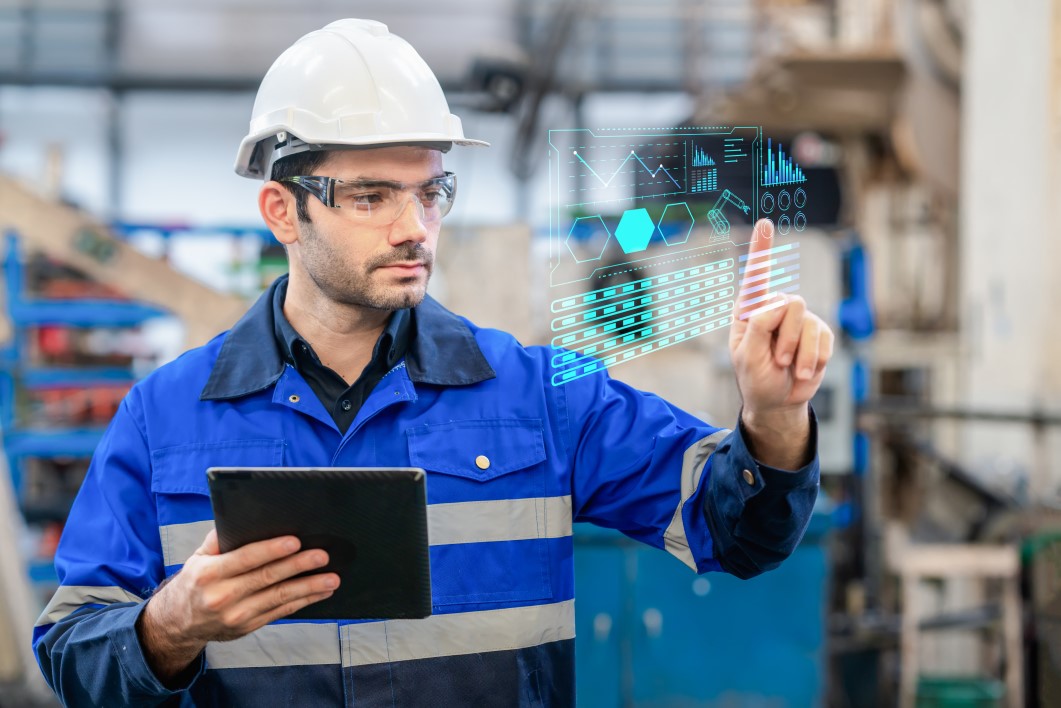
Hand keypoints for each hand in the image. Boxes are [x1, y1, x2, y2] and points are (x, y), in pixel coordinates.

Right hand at [138, 530, 338, 683]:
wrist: (179, 623)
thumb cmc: (195, 582)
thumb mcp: (198, 558)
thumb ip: (218, 539)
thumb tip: (241, 518)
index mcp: (210, 574)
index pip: (245, 559)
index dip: (271, 550)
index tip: (295, 541)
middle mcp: (223, 596)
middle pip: (267, 578)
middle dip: (298, 566)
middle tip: (322, 556)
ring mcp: (238, 615)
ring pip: (279, 598)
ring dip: (309, 587)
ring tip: (332, 578)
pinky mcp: (249, 626)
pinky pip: (281, 611)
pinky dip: (303, 601)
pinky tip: (320, 592)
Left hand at [729, 219, 833, 464]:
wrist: (779, 402)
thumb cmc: (756, 379)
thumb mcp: (748, 356)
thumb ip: (760, 326)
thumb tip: (781, 303)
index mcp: (750, 312)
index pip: (756, 277)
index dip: (762, 249)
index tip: (766, 222)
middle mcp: (775, 309)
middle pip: (788, 303)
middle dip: (785, 337)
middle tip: (777, 360)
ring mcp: (798, 320)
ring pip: (806, 321)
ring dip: (799, 352)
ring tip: (788, 367)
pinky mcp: (818, 332)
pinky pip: (823, 337)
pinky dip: (814, 358)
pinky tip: (804, 371)